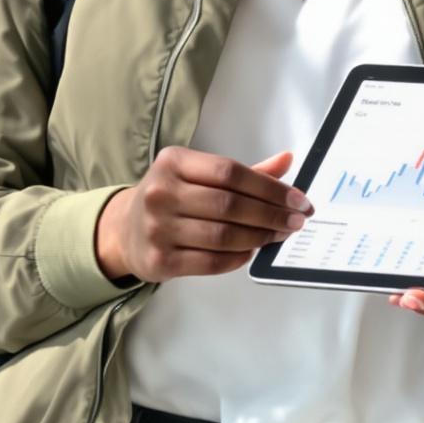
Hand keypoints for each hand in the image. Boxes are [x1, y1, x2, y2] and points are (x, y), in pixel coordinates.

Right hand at [94, 147, 309, 284]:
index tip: (298, 200)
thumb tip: (287, 160)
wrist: (125, 231)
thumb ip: (244, 172)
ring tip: (278, 236)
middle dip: (272, 215)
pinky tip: (251, 251)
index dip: (270, 187)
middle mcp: (161, 192)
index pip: (231, 172)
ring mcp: (157, 228)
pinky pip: (212, 262)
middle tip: (296, 222)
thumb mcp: (199, 175)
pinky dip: (239, 257)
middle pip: (230, 204)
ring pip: (224, 235)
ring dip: (260, 237)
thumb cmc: (172, 198)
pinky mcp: (160, 260)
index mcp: (173, 162)